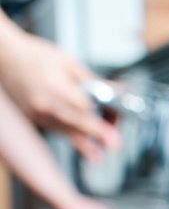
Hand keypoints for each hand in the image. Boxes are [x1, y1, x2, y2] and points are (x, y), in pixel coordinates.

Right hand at [0, 28, 120, 159]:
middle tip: (113, 144)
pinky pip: (58, 130)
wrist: (5, 58)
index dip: (100, 122)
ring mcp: (37, 114)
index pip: (83, 110)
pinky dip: (73, 134)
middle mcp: (44, 104)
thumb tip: (118, 92)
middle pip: (76, 125)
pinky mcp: (34, 119)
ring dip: (87, 140)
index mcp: (55, 88)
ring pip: (67, 132)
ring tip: (100, 152)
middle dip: (97, 135)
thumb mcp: (69, 64)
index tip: (113, 135)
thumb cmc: (35, 56)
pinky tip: (87, 145)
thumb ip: (94, 82)